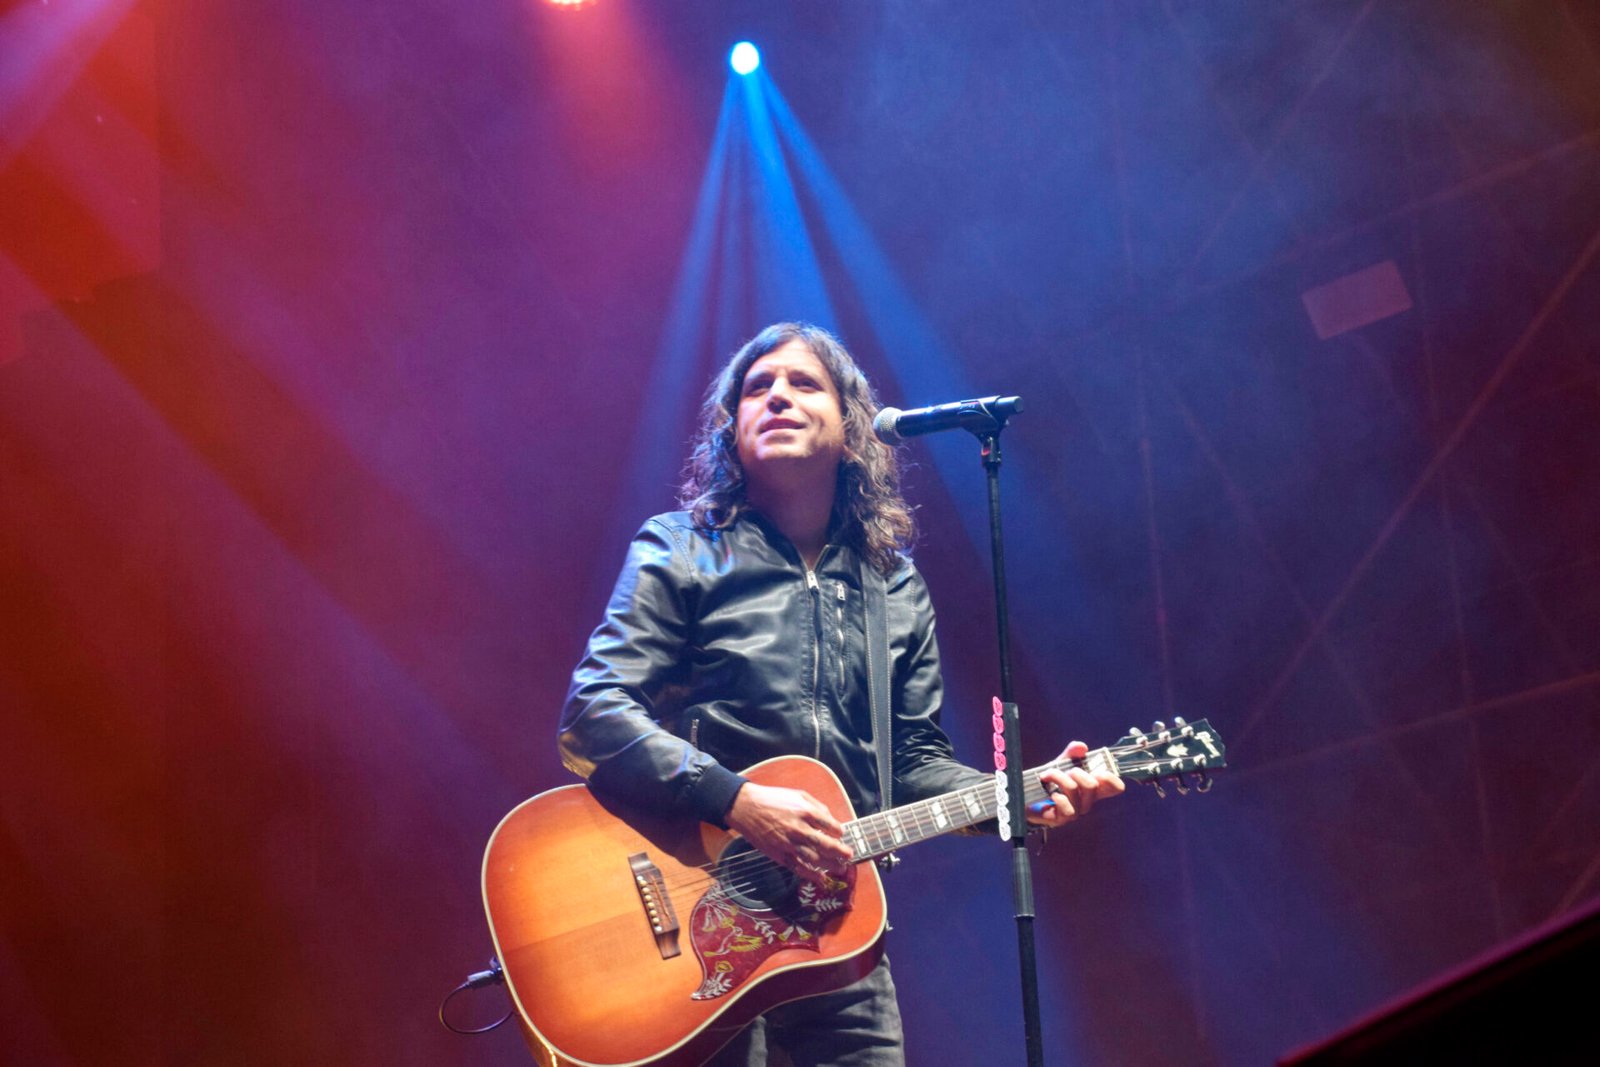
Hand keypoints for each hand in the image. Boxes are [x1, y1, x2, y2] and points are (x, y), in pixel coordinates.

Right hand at [725, 782, 852, 882]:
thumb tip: (831, 820)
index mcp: (806, 812)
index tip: (841, 835)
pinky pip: (798, 867)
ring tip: (841, 869)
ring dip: (830, 865)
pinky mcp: (779, 854)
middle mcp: (799, 829)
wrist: (747, 808)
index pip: (831, 826)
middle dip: (841, 852)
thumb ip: (817, 806)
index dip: (839, 832)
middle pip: (826, 845)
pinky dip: (811, 874)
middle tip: (850, 856)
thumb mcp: (798, 794)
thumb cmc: (774, 799)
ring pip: (814, 858)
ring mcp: (789, 843)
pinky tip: (821, 878)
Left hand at [1027, 740, 1124, 825]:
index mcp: (1092, 788)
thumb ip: (1071, 754)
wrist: (1029, 796)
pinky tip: (1052, 793)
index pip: (1115, 787)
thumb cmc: (1049, 782)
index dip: (1112, 779)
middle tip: (1066, 771)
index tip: (1100, 771)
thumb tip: (1082, 746)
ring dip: (1059, 778)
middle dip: (1076, 772)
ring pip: (1074, 790)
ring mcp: (1076, 811)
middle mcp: (1087, 801)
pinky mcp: (1062, 819)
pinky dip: (1058, 796)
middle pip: (1093, 785)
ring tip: (1048, 775)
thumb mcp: (1061, 764)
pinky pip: (1067, 808)